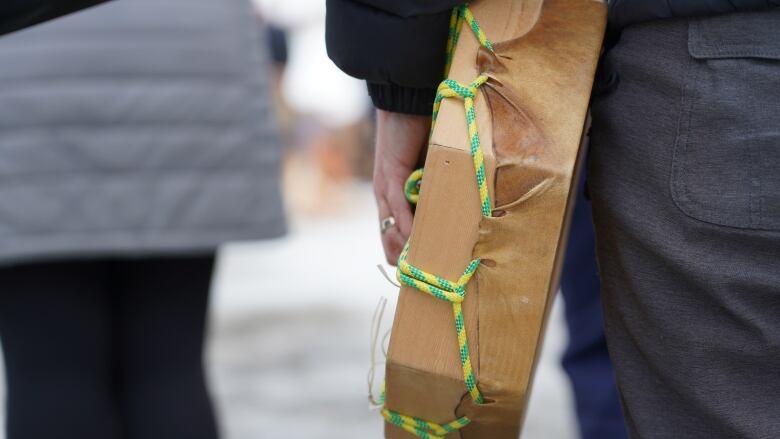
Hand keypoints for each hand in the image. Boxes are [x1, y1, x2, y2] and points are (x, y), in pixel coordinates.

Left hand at [374, 109, 430, 264]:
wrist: (402, 104)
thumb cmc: (415, 132)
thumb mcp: (424, 167)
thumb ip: (431, 186)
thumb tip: (455, 203)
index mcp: (388, 198)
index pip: (390, 240)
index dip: (404, 258)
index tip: (425, 271)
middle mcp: (383, 198)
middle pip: (389, 244)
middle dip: (407, 262)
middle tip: (430, 273)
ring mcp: (385, 189)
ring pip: (392, 231)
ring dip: (410, 248)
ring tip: (429, 262)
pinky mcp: (391, 176)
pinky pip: (399, 208)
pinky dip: (408, 225)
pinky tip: (419, 239)